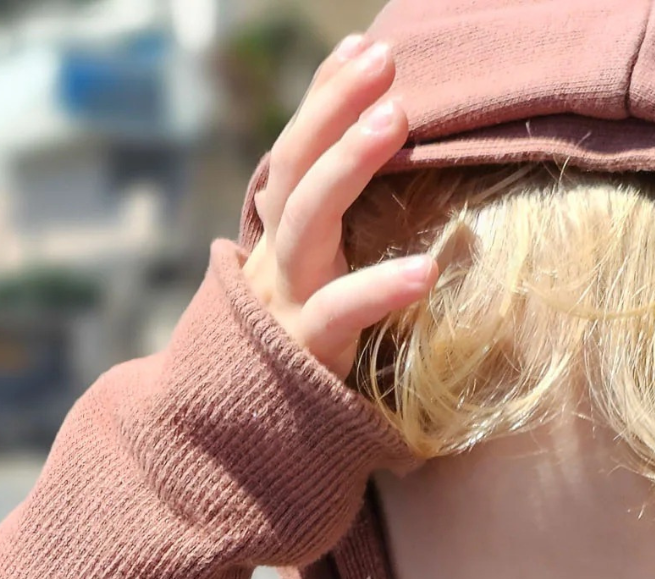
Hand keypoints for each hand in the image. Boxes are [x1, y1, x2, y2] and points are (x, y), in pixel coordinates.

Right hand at [241, 33, 438, 378]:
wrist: (228, 456)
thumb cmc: (292, 376)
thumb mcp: (308, 301)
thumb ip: (330, 247)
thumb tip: (381, 194)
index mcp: (276, 249)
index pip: (295, 156)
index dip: (323, 99)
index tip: (361, 45)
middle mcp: (273, 269)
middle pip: (293, 171)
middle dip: (333, 110)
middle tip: (384, 61)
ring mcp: (283, 311)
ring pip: (306, 223)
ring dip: (348, 165)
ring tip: (397, 120)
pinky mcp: (303, 360)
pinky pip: (338, 315)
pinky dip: (380, 289)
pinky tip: (427, 269)